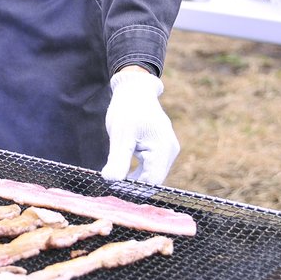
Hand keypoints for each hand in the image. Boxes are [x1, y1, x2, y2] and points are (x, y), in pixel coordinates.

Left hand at [100, 68, 179, 185]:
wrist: (134, 90)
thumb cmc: (127, 109)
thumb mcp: (120, 134)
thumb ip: (118, 159)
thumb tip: (111, 181)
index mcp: (163, 148)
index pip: (152, 181)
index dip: (134, 189)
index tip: (114, 189)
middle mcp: (169, 151)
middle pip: (153, 179)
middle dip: (134, 186)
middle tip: (111, 187)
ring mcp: (167, 150)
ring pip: (151, 174)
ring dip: (135, 179)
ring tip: (115, 179)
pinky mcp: (160, 149)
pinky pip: (150, 166)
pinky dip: (137, 171)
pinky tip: (122, 172)